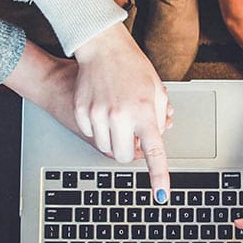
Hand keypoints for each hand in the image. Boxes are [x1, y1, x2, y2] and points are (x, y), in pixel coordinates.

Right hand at [73, 23, 171, 201]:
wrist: (102, 47)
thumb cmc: (132, 66)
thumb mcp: (156, 90)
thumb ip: (160, 118)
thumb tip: (158, 138)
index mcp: (144, 111)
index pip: (154, 152)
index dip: (158, 176)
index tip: (161, 195)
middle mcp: (120, 116)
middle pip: (124, 156)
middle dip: (129, 151)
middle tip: (132, 135)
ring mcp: (98, 115)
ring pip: (105, 148)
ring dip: (114, 140)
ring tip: (118, 116)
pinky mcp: (82, 112)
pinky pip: (91, 135)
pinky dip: (98, 128)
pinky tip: (102, 109)